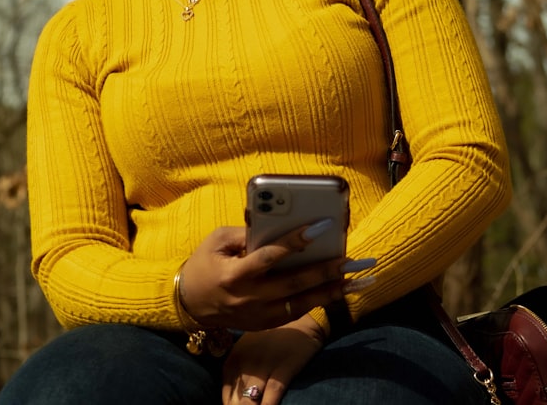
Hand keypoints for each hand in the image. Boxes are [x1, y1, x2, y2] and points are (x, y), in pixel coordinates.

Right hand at [179, 222, 370, 331]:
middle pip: (294, 284)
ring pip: (301, 304)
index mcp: (235, 274)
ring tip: (357, 281)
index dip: (295, 241)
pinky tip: (338, 291)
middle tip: (350, 259)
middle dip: (325, 270)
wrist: (189, 304)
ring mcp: (259, 315)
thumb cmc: (204, 265)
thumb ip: (246, 233)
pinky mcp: (265, 324)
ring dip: (331, 292)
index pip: (270, 256)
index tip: (320, 226)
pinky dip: (318, 301)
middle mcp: (249, 298)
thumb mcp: (217, 241)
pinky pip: (296, 312)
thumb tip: (278, 223)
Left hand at [221, 315, 325, 404]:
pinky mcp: (282, 370)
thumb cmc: (273, 336)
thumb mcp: (247, 348)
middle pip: (236, 401)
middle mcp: (244, 364)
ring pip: (250, 401)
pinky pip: (272, 394)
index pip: (226, 395)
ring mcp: (263, 367)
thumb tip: (233, 398)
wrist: (301, 323)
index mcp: (234, 360)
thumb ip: (238, 371)